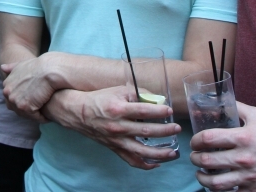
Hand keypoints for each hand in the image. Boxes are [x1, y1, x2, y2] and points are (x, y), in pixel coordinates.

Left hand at [1, 57, 58, 121]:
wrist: (48, 69)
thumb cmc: (39, 66)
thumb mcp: (22, 65)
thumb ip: (12, 68)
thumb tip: (2, 67)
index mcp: (6, 85)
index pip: (13, 100)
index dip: (25, 101)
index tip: (35, 101)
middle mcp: (8, 93)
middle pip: (17, 108)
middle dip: (29, 109)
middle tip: (41, 108)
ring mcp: (15, 100)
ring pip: (25, 114)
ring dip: (35, 115)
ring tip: (46, 113)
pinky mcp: (25, 107)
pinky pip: (33, 117)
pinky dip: (41, 118)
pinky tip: (48, 115)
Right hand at [45, 87, 179, 169]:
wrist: (79, 112)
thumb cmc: (100, 99)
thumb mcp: (118, 90)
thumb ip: (138, 94)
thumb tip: (157, 99)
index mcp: (118, 109)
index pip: (142, 111)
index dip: (158, 111)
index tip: (169, 110)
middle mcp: (118, 126)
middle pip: (145, 131)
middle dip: (164, 131)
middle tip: (177, 128)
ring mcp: (116, 140)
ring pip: (141, 151)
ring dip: (160, 153)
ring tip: (173, 152)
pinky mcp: (115, 148)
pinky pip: (131, 160)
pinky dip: (145, 165)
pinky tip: (157, 164)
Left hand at [189, 102, 255, 190]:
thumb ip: (237, 108)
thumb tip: (218, 102)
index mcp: (243, 138)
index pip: (208, 139)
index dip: (195, 140)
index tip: (195, 141)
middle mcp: (244, 158)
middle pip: (207, 161)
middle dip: (195, 158)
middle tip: (194, 156)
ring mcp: (249, 177)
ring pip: (215, 183)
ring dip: (202, 178)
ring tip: (200, 173)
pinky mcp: (255, 190)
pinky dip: (219, 190)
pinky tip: (217, 184)